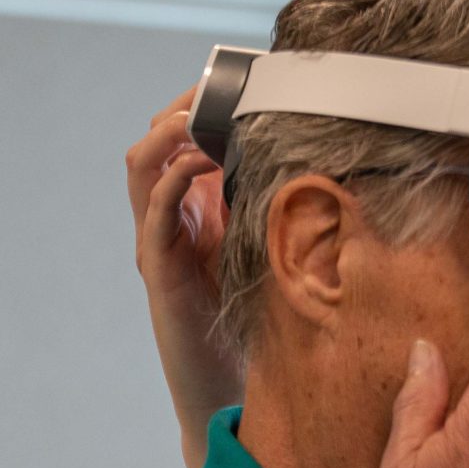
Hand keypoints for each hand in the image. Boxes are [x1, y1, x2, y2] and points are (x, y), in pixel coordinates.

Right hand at [125, 86, 241, 467]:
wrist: (229, 387)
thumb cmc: (254, 319)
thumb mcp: (270, 248)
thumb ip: (279, 209)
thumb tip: (325, 162)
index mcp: (193, 210)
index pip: (181, 140)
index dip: (199, 105)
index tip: (238, 81)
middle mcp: (168, 220)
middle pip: (155, 142)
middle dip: (182, 107)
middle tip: (217, 88)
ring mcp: (158, 243)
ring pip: (142, 167)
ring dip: (170, 133)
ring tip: (201, 113)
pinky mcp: (159, 272)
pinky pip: (153, 214)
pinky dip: (172, 181)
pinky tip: (201, 161)